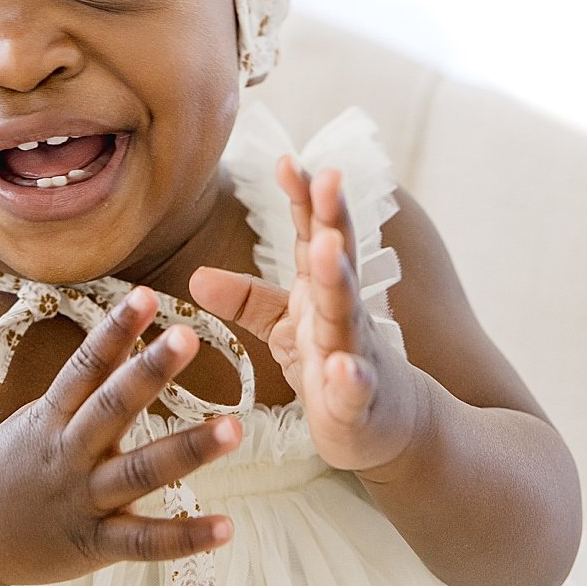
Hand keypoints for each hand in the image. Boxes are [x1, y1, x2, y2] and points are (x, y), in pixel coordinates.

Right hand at [0, 287, 241, 585]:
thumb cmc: (11, 470)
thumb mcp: (39, 418)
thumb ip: (85, 384)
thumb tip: (126, 334)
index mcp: (53, 416)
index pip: (86, 364)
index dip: (115, 329)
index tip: (146, 295)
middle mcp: (68, 452)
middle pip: (111, 407)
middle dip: (149, 372)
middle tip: (189, 337)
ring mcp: (82, 499)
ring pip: (138, 472)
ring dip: (187, 450)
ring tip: (234, 430)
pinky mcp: (93, 544)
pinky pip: (144, 542)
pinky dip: (184, 537)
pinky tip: (226, 527)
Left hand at [189, 158, 426, 476]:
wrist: (390, 426)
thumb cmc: (335, 365)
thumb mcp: (287, 327)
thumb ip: (247, 299)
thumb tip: (196, 277)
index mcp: (324, 289)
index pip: (314, 235)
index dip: (303, 198)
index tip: (286, 160)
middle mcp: (344, 312)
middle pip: (338, 259)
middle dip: (333, 219)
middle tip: (327, 178)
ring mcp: (356, 354)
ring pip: (347, 313)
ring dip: (339, 280)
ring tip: (329, 249)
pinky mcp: (360, 402)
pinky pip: (355, 388)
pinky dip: (350, 378)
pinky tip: (342, 368)